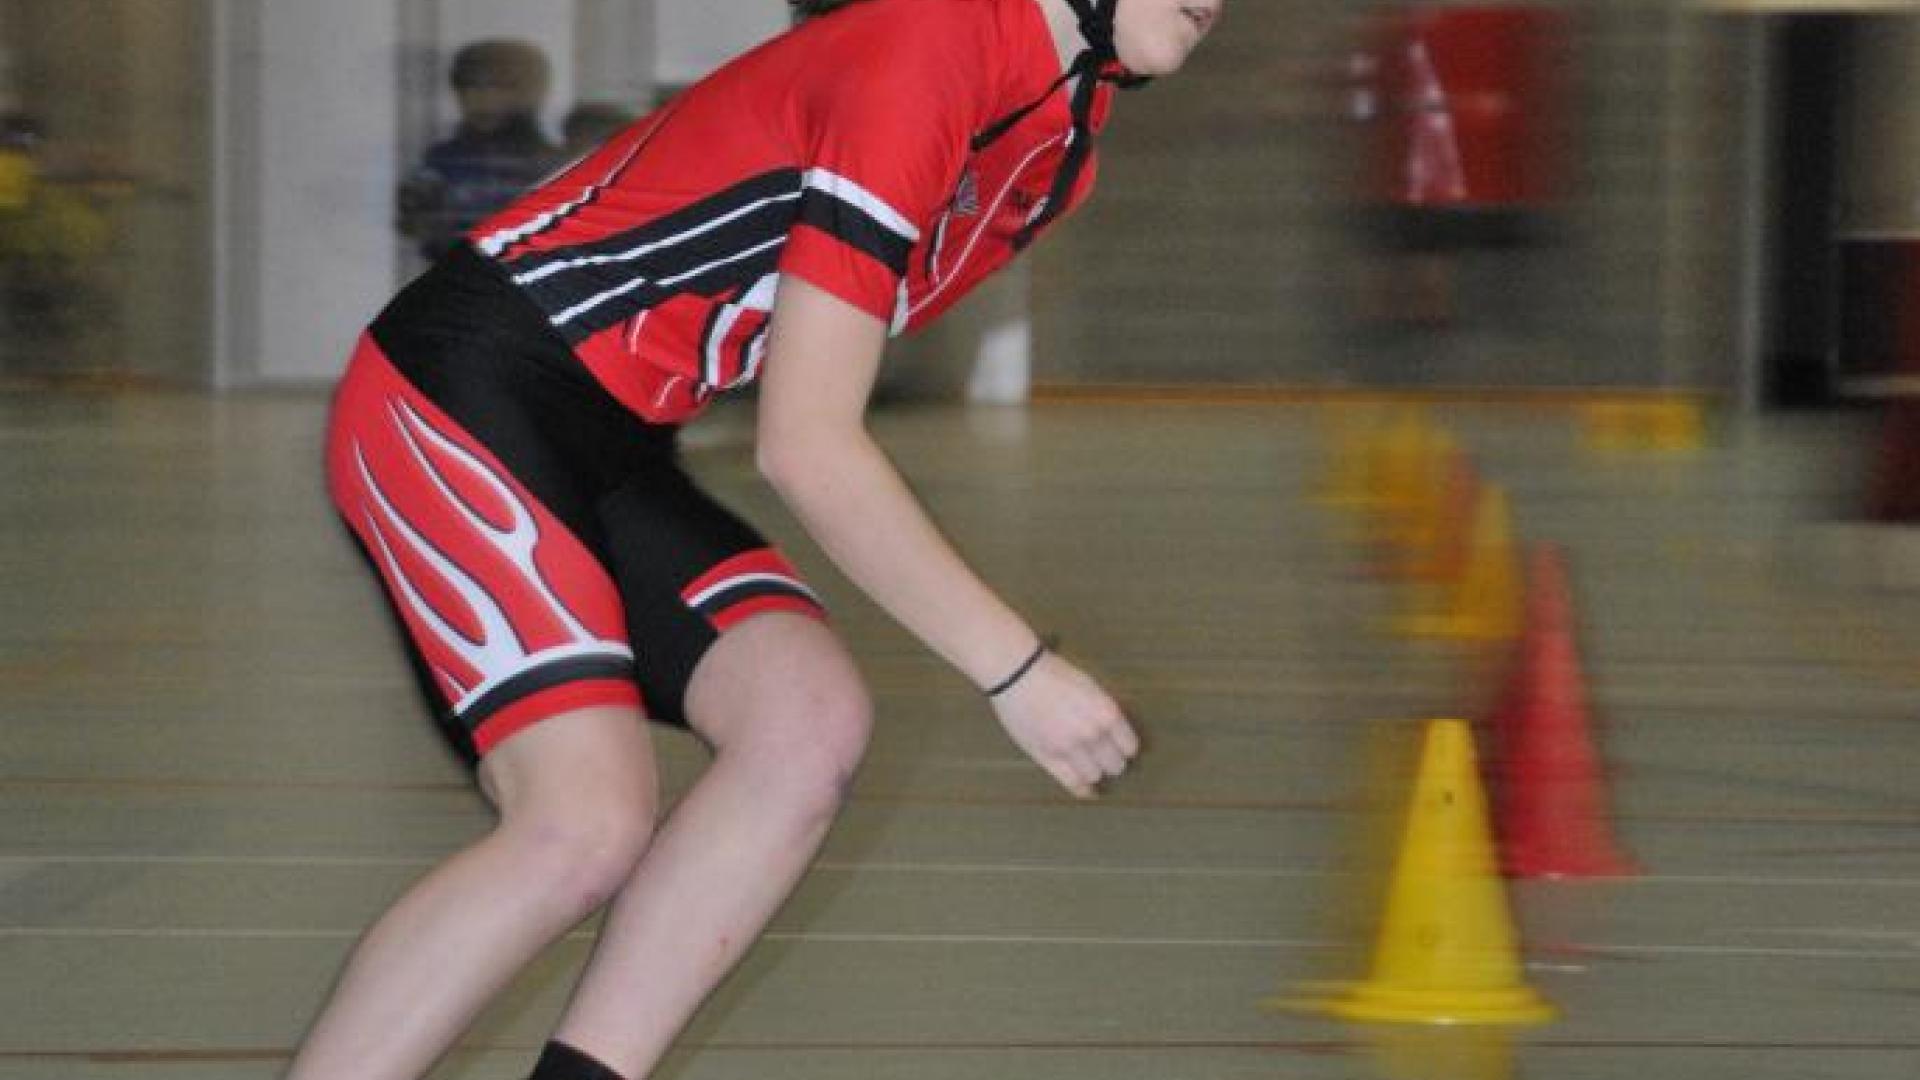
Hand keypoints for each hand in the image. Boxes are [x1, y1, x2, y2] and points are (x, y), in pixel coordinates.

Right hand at [989, 652, 1139, 798]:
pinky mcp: (1048, 757)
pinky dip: (1083, 790)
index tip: (1122, 749)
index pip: (1130, 747)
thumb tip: (1115, 733)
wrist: (1017, 673)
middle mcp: (1092, 734)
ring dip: (1095, 771)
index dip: (1126, 748)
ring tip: (1091, 765)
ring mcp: (1069, 748)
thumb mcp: (1090, 687)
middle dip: (1112, 761)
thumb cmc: (1052, 674)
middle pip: (1115, 765)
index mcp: (1106, 713)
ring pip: (1094, 775)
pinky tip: (1088, 792)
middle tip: (1106, 758)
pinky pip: (1072, 782)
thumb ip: (1104, 713)